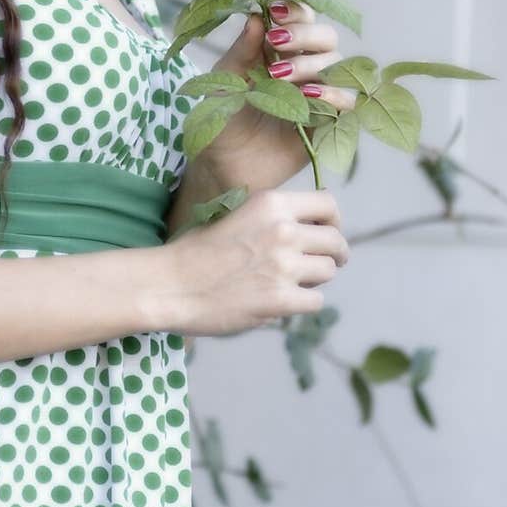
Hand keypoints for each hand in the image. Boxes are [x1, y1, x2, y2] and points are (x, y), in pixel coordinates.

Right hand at [167, 186, 348, 336]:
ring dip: (315, 279)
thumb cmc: (197, 250)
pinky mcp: (281, 299)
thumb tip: (306, 229)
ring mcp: (284, 266)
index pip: (328, 203)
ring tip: (292, 282)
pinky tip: (282, 301)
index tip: (326, 232)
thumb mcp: (237, 214)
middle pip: (335, 241)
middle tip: (322, 263)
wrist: (171, 284)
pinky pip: (315, 301)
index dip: (333, 220)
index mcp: (271, 204)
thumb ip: (272, 219)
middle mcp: (284, 230)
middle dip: (333, 254)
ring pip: (328, 272)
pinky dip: (302, 303)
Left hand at [200, 0, 357, 190]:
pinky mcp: (328, 122)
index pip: (301, 18)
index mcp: (280, 50)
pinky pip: (347, 102)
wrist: (223, 163)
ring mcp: (319, 94)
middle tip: (277, 43)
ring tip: (279, 76)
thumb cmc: (221, 117)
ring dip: (310, 64)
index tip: (275, 11)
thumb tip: (257, 17)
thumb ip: (242, 50)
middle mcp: (305, 67)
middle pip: (326, 37)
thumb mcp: (224, 80)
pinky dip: (332, 94)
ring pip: (338, 65)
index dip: (295, 10)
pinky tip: (307, 96)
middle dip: (305, 34)